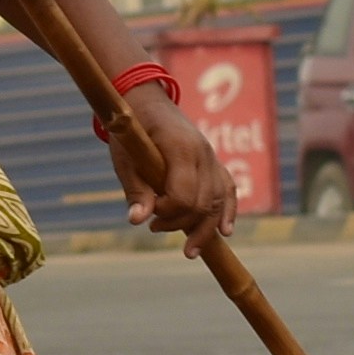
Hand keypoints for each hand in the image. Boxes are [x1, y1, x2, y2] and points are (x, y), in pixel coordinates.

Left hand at [116, 91, 237, 256]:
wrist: (146, 102)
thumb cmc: (132, 130)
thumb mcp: (125, 158)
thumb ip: (135, 190)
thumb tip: (137, 221)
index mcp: (181, 149)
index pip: (183, 195)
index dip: (166, 212)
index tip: (148, 214)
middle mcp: (204, 153)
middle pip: (203, 202)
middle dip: (181, 223)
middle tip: (154, 229)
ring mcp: (212, 158)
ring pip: (218, 200)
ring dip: (205, 229)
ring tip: (190, 252)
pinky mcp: (214, 163)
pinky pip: (228, 189)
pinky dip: (227, 211)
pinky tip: (226, 232)